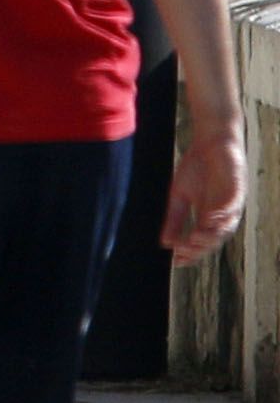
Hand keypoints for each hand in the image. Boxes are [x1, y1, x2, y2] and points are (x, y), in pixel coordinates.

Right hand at [166, 109, 247, 264]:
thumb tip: (165, 243)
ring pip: (226, 227)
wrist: (210, 142)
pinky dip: (222, 214)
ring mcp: (231, 203)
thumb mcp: (178, 196)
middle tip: (184, 252)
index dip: (191, 253)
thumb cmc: (196, 169)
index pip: (202, 242)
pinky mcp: (237, 189)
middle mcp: (222, 215)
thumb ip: (174, 219)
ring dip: (211, 235)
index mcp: (208, 218)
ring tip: (194, 239)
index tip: (176, 261)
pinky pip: (232, 206)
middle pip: (215, 239)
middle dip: (200, 248)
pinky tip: (209, 219)